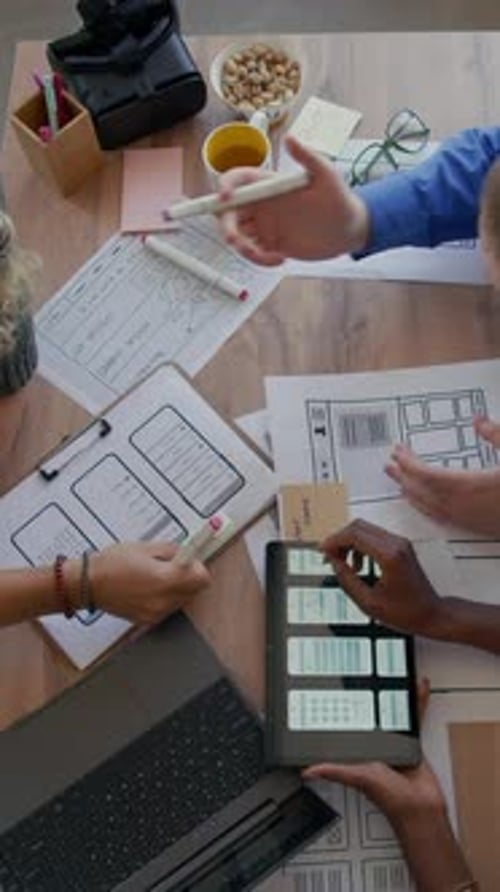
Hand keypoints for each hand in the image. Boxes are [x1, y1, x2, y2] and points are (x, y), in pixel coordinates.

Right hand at [68, 541, 209, 623]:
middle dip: (189, 576)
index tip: (190, 557)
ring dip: (177, 586)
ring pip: (182, 599)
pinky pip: (168, 606)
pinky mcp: (148, 620)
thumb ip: (171, 551)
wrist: (87, 584)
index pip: (202, 578)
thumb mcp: (145, 547)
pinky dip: (165, 596)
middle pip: (195, 590)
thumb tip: (187, 552)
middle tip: (172, 564)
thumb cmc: (112, 563)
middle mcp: (164, 600)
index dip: (198, 565)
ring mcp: (156, 613)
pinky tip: (147, 586)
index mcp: (165, 580)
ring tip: (155, 574)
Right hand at [216, 134, 369, 265]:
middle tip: (235, 240)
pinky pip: (254, 254)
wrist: (349, 230)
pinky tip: (280, 258)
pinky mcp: (271, 245)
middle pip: (228, 212)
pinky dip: (260, 260)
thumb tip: (290, 138)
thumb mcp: (326, 174)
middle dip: (226, 226)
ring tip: (267, 255)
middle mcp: (262, 204)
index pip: (237, 180)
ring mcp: (265, 225)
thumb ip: (307, 156)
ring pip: (237, 236)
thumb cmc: (340, 199)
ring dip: (244, 248)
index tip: (225, 198)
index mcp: (268, 184)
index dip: (225, 186)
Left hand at [303, 680, 474, 891]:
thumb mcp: (359, 778)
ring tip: (391, 674)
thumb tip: (308, 770)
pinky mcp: (412, 739)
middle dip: (369, 693)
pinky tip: (418, 687)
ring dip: (394, 693)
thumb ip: (336, 771)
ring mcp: (394, 740)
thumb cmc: (390, 799)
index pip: (348, 723)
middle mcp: (376, 743)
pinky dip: (417, 702)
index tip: (337, 689)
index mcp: (360, 749)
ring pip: (392, 710)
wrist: (422, 807)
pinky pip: (414, 716)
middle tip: (365, 672)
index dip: (341, 707)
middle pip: (371, 712)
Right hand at [321, 519, 446, 636]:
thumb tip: (332, 562)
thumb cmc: (406, 612)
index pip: (354, 535)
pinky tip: (358, 565)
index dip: (334, 541)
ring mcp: (400, 543)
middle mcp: (396, 544)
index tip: (322, 552)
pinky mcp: (400, 545)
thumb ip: (346, 580)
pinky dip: (360, 546)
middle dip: (339, 540)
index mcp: (389, 556)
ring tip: (344, 565)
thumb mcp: (368, 603)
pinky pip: (373, 536)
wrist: (431, 614)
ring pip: (365, 529)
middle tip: (330, 558)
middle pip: (358, 526)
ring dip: (349, 543)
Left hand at [386, 416, 499, 535]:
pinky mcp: (477, 529)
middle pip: (422, 491)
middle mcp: (464, 506)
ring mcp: (469, 520)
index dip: (409, 463)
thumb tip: (478, 420)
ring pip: (430, 508)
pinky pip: (442, 519)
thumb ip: (497, 435)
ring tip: (399, 483)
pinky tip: (425, 506)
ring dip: (412, 493)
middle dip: (403, 476)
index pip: (427, 474)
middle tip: (387, 465)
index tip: (397, 451)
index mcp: (470, 486)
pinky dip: (427, 509)